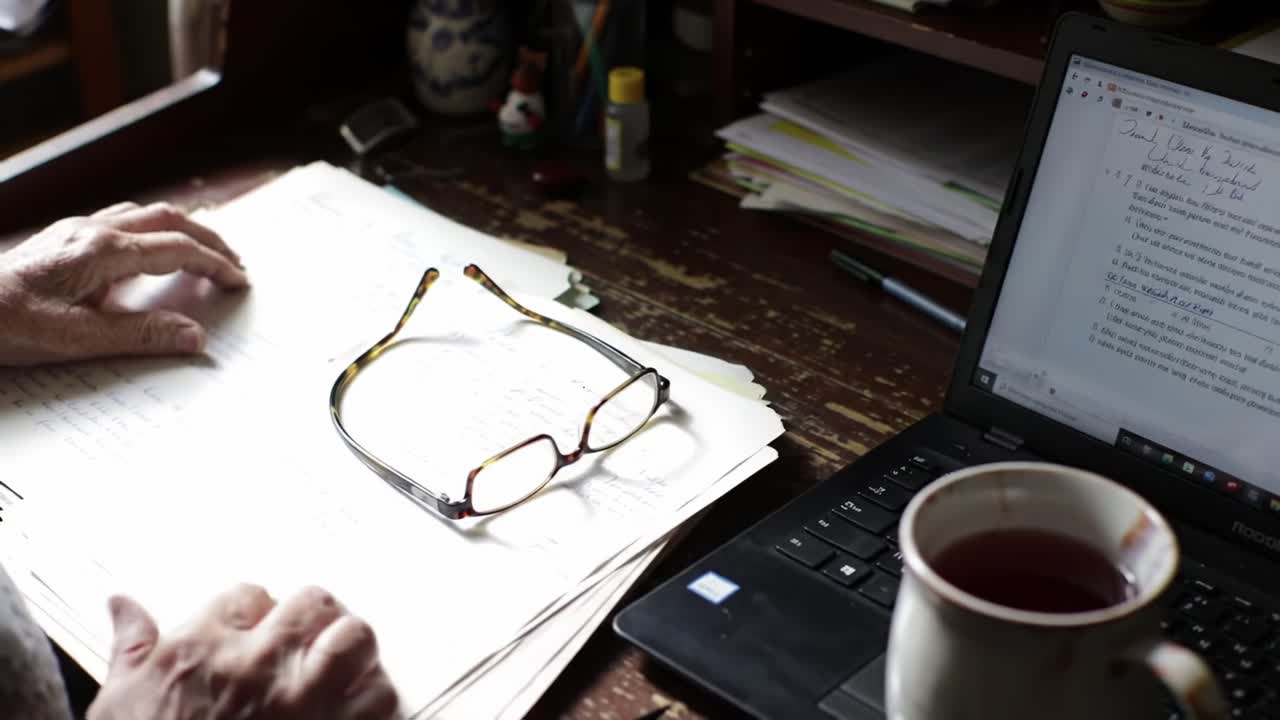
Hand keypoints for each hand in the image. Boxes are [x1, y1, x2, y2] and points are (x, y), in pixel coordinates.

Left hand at [0, 201, 247, 365]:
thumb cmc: (9, 323)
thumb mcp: (78, 338)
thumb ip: (142, 335)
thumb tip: (195, 336)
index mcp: (102, 251)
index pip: (177, 249)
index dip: (215, 264)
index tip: (239, 281)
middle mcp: (92, 231)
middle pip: (168, 218)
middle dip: (208, 239)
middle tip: (234, 263)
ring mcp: (75, 230)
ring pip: (144, 214)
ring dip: (182, 230)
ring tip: (202, 253)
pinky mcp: (63, 238)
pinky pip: (121, 221)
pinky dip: (153, 231)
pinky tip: (150, 253)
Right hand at [87, 584, 400, 719]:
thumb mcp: (119, 702)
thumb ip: (131, 647)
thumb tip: (123, 604)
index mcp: (203, 649)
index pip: (249, 594)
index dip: (259, 609)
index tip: (260, 624)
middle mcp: (257, 663)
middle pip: (312, 603)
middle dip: (316, 615)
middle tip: (313, 635)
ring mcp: (302, 699)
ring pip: (354, 638)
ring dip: (353, 648)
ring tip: (347, 661)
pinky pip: (379, 697)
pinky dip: (377, 698)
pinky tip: (363, 704)